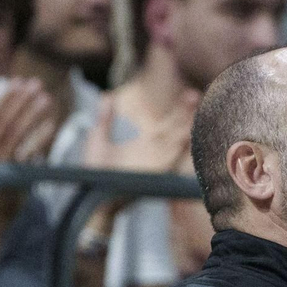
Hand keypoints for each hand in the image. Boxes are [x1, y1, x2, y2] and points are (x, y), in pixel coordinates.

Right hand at [0, 78, 56, 171]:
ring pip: (16, 132)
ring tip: (46, 98)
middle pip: (3, 120)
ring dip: (32, 113)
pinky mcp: (13, 174)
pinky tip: (51, 122)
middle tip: (36, 83)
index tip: (17, 81)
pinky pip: (29, 150)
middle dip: (20, 100)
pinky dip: (40, 135)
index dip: (3, 97)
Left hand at [81, 91, 197, 174]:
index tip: (189, 93)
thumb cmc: (95, 172)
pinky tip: (187, 134)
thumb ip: (106, 118)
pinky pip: (170, 159)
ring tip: (195, 110)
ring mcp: (155, 163)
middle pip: (175, 130)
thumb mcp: (99, 138)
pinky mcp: (152, 173)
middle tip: (194, 93)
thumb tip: (107, 96)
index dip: (179, 110)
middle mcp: (155, 153)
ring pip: (176, 142)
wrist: (90, 193)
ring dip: (185, 127)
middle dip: (186, 113)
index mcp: (145, 145)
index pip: (167, 124)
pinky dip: (179, 148)